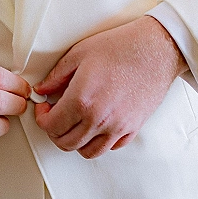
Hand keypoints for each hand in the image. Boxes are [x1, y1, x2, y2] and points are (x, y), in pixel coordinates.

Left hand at [33, 17, 186, 158]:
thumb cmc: (121, 47)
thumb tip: (42, 90)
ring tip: (74, 123)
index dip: (41, 118)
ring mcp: (117, 127)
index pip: (51, 126)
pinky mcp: (132, 128)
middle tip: (55, 115)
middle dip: (54, 131)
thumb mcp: (79, 54)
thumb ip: (56, 76)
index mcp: (82, 100)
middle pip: (66, 143)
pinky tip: (95, 124)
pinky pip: (110, 147)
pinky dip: (98, 141)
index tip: (44, 108)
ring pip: (87, 151)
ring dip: (75, 141)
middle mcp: (99, 119)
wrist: (156, 49)